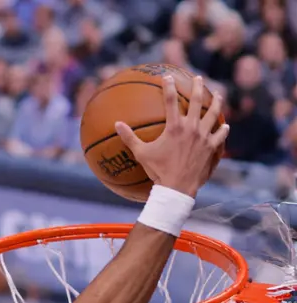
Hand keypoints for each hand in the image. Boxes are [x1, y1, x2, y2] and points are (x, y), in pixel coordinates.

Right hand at [115, 74, 228, 197]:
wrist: (178, 186)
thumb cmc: (158, 170)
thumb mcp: (141, 153)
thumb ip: (129, 137)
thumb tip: (117, 124)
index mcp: (174, 127)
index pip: (170, 100)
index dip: (169, 86)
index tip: (168, 76)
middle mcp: (191, 128)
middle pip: (197, 101)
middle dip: (198, 87)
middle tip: (198, 78)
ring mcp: (204, 137)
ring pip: (213, 114)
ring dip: (217, 102)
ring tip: (218, 94)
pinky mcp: (211, 147)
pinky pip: (220, 135)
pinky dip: (223, 130)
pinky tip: (225, 126)